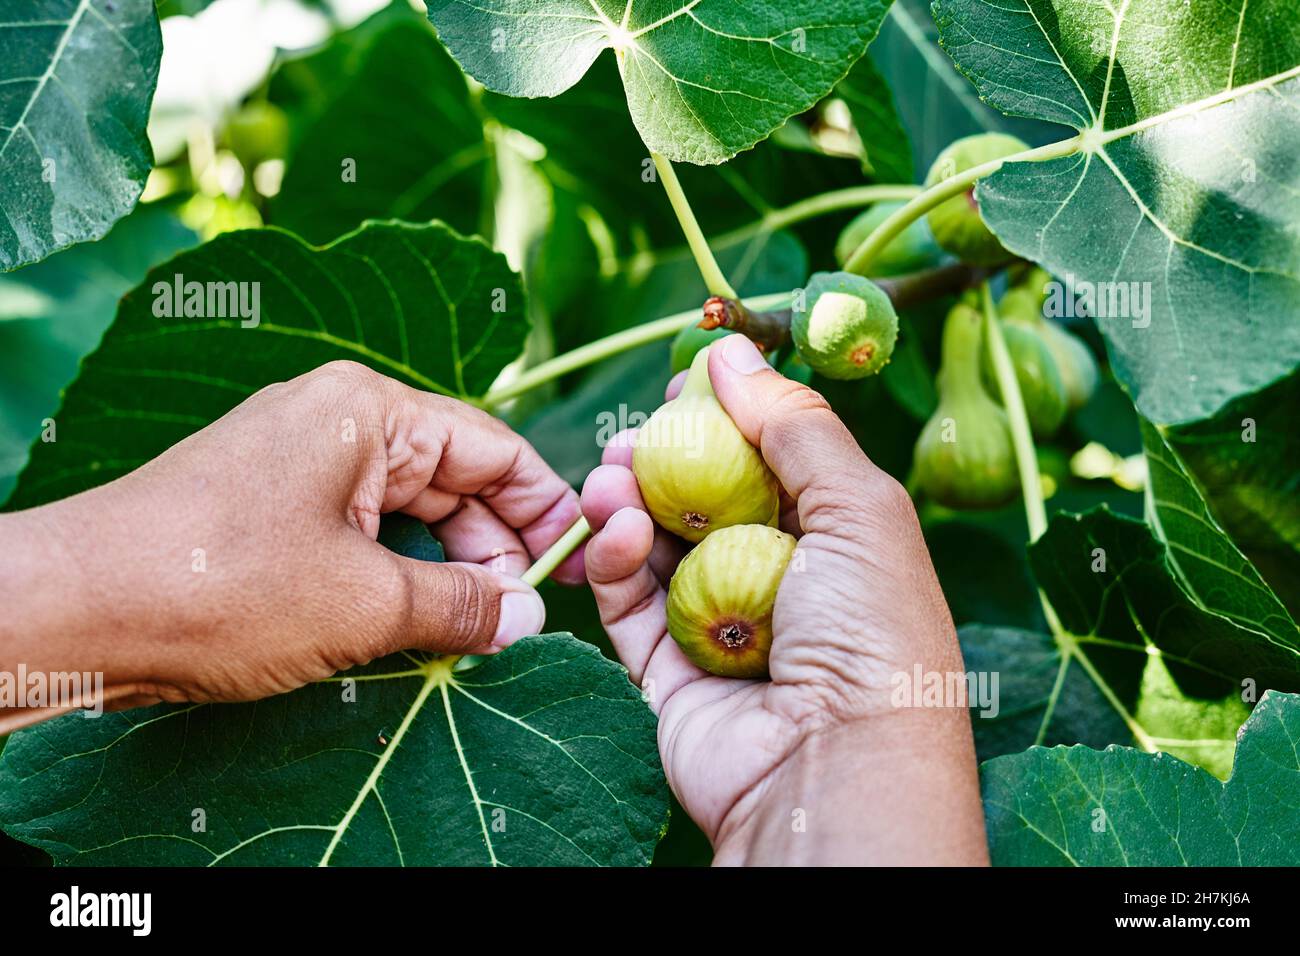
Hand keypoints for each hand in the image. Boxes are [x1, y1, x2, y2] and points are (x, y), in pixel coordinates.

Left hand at [0, 361, 583, 725]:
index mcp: (369, 410)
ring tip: (474, 631)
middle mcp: (338, 420)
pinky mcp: (273, 506)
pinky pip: (363, 532)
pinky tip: (416, 625)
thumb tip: (527, 618)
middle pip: (455, 478)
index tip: (578, 568)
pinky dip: (399, 575)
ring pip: (410, 511)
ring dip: (448, 570)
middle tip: (523, 619)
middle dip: (497, 548)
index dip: (547, 508)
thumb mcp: (364, 602)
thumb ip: (463, 605)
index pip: (495, 448)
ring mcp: (301, 462)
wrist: (75, 610)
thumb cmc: (219, 585)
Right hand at [581, 335, 987, 864]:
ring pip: (656, 548)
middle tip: (634, 432)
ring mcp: (720, 627)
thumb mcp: (857, 507)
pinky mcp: (668, 672)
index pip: (769, 461)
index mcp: (837, 540)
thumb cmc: (871, 634)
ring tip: (609, 475)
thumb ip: (794, 424)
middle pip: (703, 500)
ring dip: (627, 501)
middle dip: (664, 458)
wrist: (836, 772)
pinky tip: (613, 526)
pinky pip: (628, 604)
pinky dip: (612, 560)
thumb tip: (732, 349)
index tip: (685, 382)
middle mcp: (778, 582)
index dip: (727, 418)